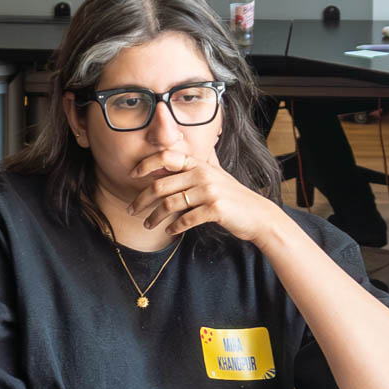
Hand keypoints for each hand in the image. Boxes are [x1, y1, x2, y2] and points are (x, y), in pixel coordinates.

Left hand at [126, 149, 281, 245]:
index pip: (167, 157)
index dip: (146, 164)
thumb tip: (170, 158)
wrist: (257, 215)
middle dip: (141, 200)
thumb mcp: (215, 175)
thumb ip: (195, 167)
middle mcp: (203, 174)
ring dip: (154, 217)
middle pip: (160, 185)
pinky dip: (174, 227)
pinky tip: (169, 232)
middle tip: (132, 210)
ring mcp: (209, 191)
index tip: (132, 175)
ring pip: (169, 204)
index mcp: (200, 164)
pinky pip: (186, 219)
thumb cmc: (232, 196)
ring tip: (148, 225)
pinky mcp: (215, 209)